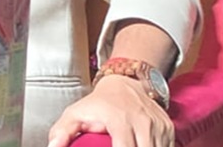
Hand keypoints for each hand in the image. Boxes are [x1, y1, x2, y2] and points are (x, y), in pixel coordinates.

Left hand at [47, 76, 172, 146]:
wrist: (126, 82)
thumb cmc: (100, 102)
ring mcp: (158, 126)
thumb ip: (62, 131)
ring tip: (130, 145)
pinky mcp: (168, 129)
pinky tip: (141, 145)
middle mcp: (143, 122)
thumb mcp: (76, 112)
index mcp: (120, 120)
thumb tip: (53, 146)